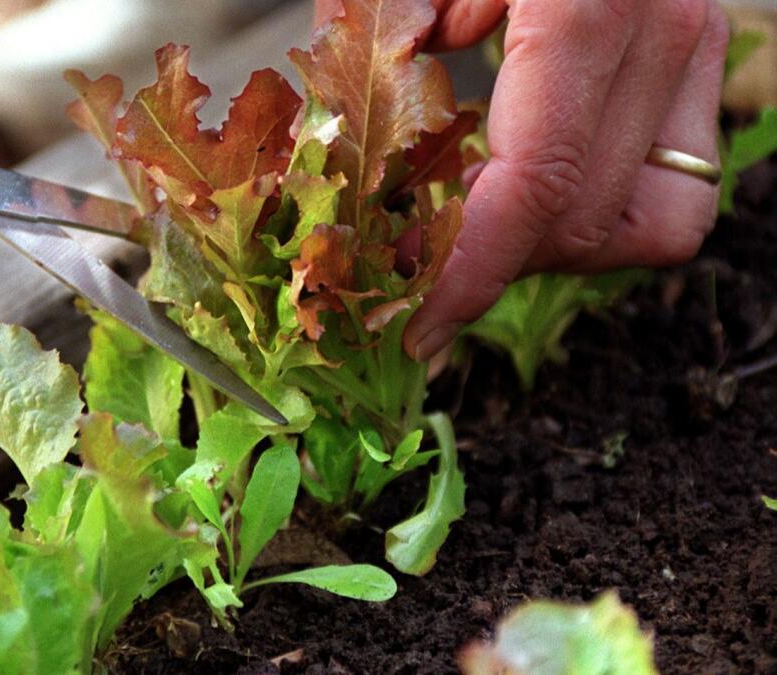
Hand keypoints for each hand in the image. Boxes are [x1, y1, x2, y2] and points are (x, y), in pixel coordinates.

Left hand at [400, 0, 728, 359]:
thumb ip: (374, 61)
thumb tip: (360, 192)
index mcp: (584, 2)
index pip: (532, 181)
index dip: (466, 272)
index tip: (412, 328)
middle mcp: (665, 29)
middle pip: (578, 218)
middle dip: (486, 267)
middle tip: (408, 279)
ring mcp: (697, 53)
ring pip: (640, 226)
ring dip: (542, 250)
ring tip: (465, 234)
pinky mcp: (698, 73)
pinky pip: (667, 197)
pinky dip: (589, 217)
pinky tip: (520, 196)